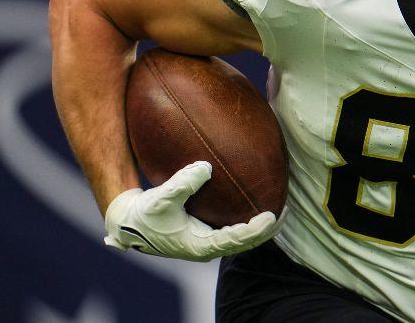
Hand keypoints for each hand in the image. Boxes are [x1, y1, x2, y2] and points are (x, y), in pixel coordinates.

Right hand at [103, 161, 278, 261]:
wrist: (128, 223)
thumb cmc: (144, 213)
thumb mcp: (161, 198)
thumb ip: (182, 183)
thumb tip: (206, 167)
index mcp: (200, 246)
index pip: (236, 240)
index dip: (255, 230)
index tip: (271, 216)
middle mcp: (208, 247)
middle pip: (246, 243)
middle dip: (266, 229)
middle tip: (286, 211)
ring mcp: (208, 241)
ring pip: (242, 237)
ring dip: (261, 227)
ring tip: (281, 208)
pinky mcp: (207, 233)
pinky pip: (234, 229)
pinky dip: (248, 220)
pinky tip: (257, 202)